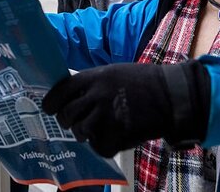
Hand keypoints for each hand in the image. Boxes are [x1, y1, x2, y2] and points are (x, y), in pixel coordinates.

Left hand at [42, 60, 210, 156]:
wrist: (171, 95)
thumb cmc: (142, 82)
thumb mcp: (112, 72)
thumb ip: (91, 83)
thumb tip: (71, 96)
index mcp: (93, 77)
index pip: (60, 92)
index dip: (51, 103)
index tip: (49, 109)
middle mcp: (96, 96)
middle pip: (67, 115)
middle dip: (68, 121)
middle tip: (75, 122)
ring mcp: (105, 116)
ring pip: (80, 132)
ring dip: (86, 134)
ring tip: (97, 129)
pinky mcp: (116, 135)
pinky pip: (99, 147)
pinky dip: (104, 145)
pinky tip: (114, 136)